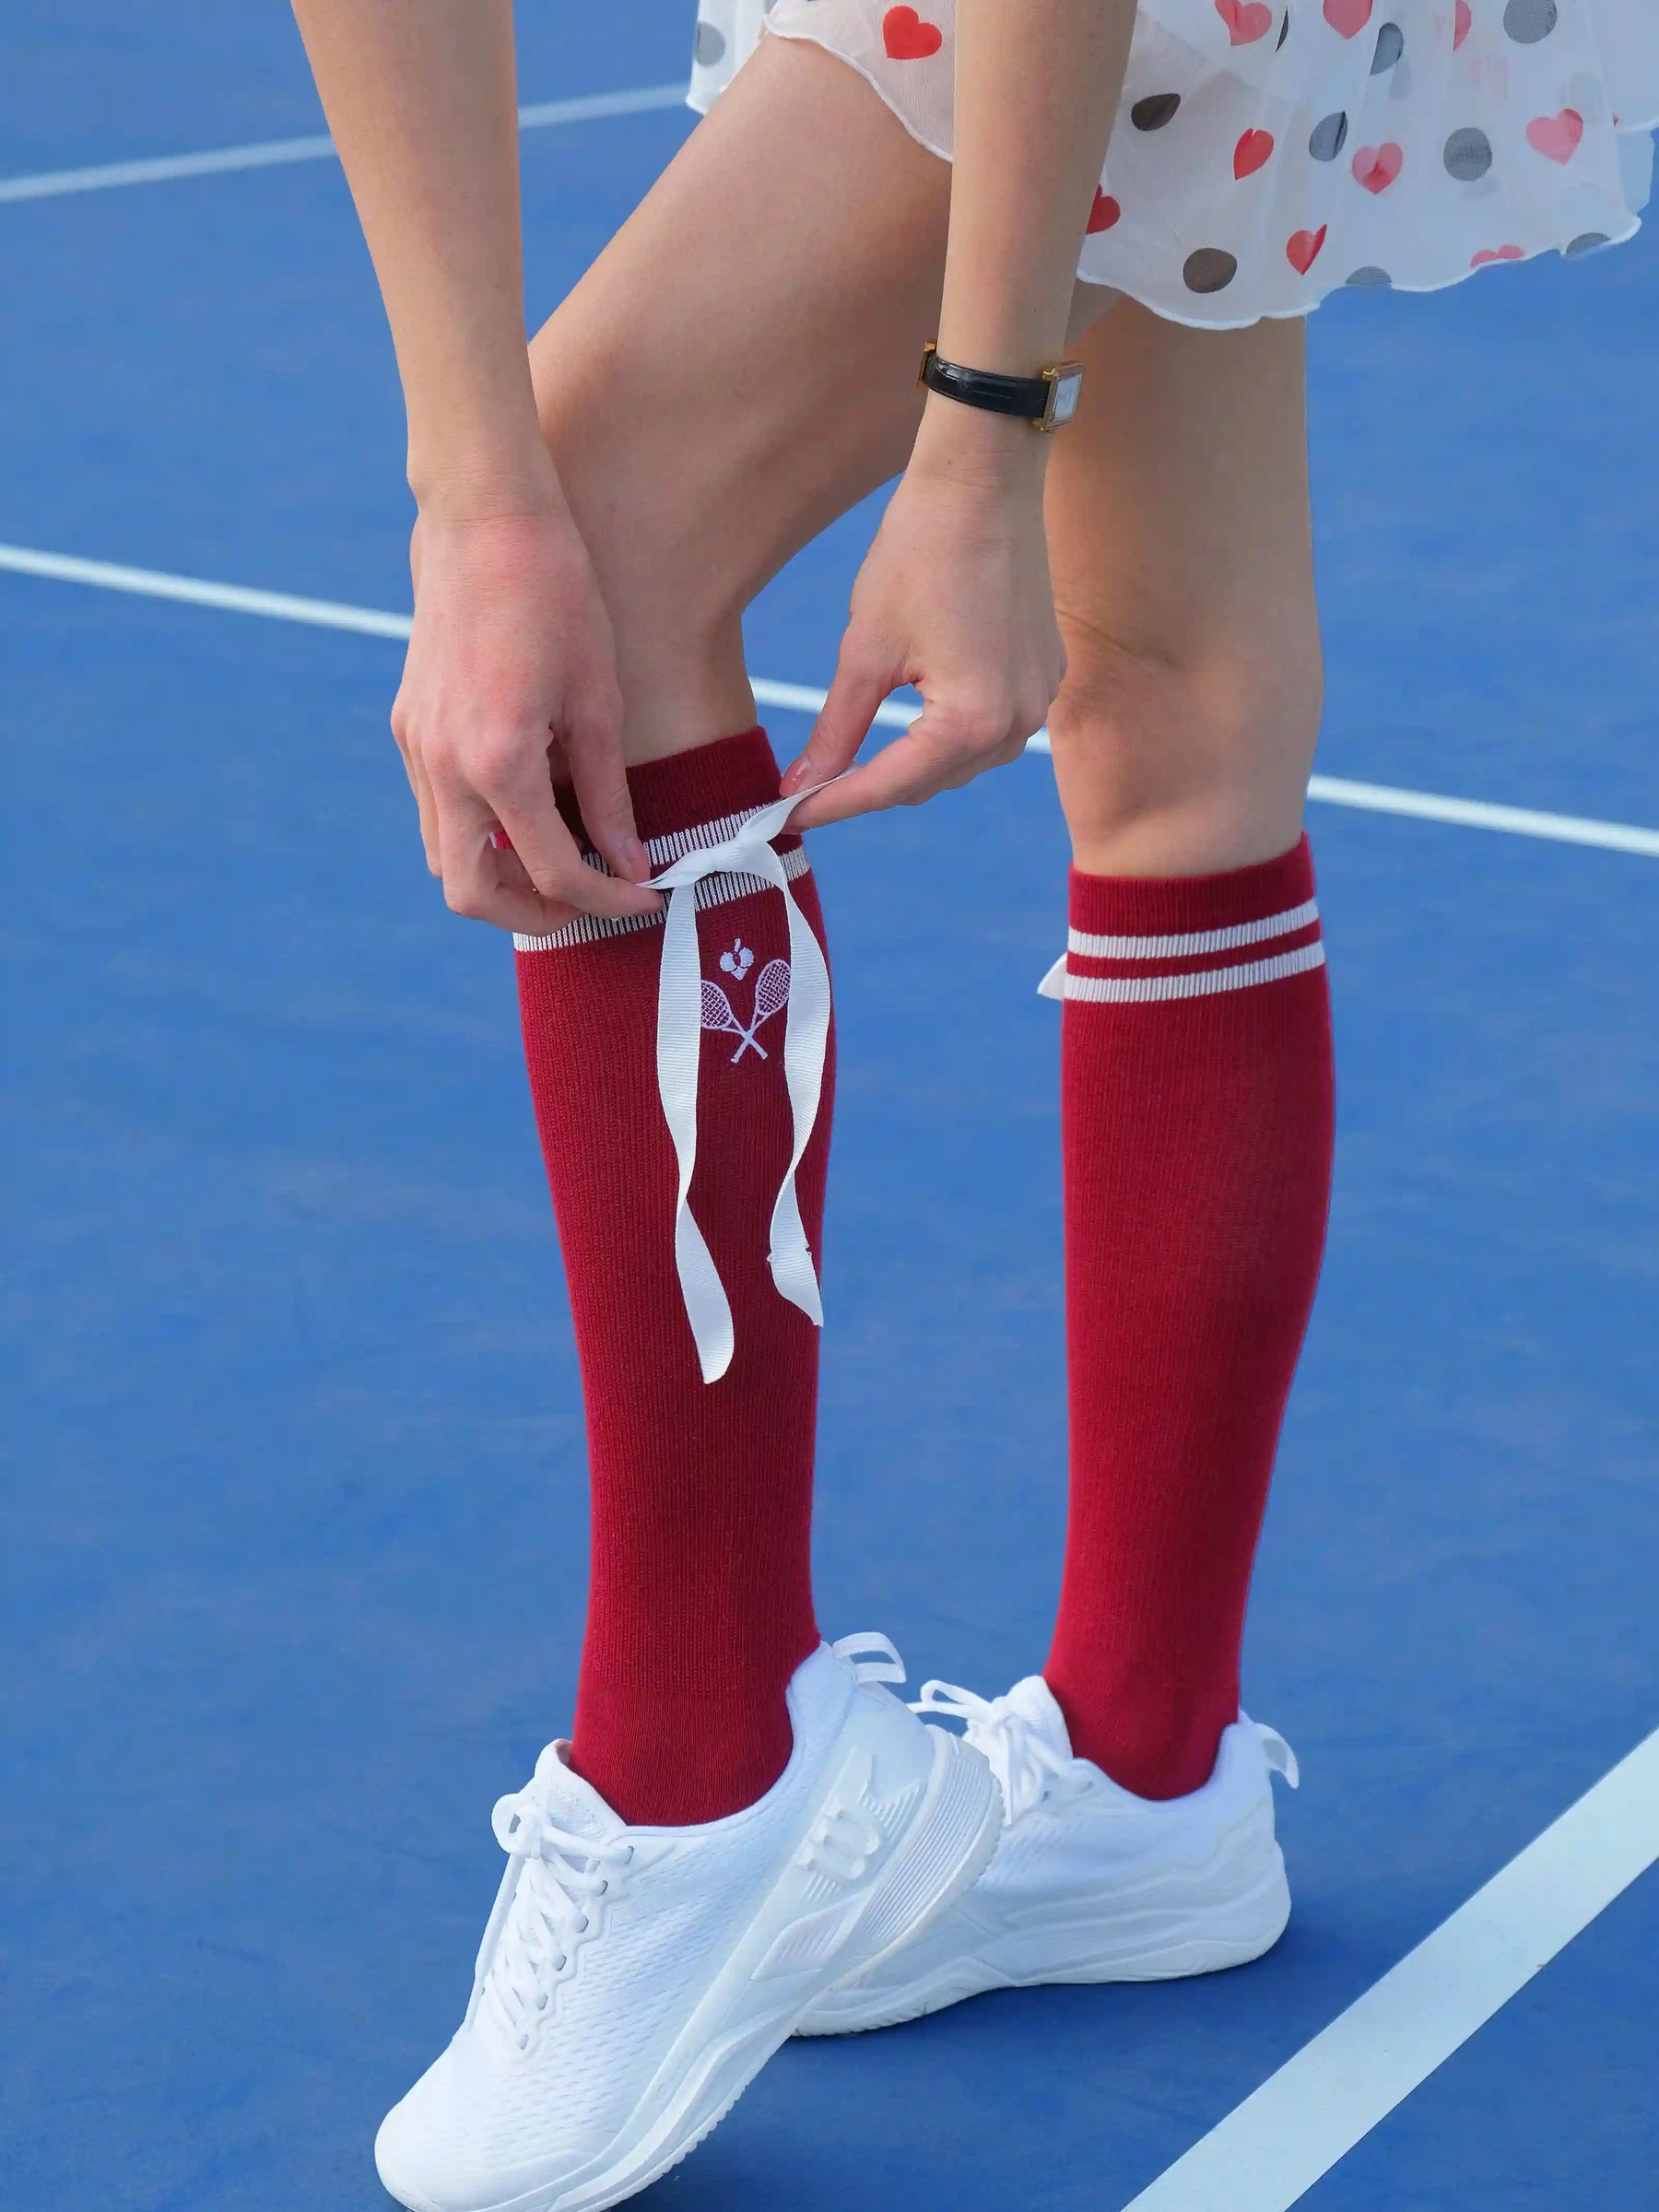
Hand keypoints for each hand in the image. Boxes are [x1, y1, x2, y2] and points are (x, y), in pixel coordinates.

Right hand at [392, 488, 660, 933]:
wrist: (484, 519)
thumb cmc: (557, 596)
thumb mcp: (598, 703)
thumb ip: (607, 797)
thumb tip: (629, 867)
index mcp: (495, 763)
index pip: (550, 873)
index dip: (604, 902)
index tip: (643, 900)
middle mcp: (442, 767)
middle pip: (470, 893)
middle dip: (532, 912)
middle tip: (589, 898)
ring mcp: (415, 747)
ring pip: (445, 857)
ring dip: (500, 874)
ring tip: (563, 857)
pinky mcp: (409, 728)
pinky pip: (438, 810)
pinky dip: (480, 832)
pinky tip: (529, 808)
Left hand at [780, 412, 1064, 827]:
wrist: (985, 478)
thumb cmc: (920, 551)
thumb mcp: (864, 650)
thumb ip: (836, 730)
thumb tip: (801, 786)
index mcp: (972, 721)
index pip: (890, 786)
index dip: (830, 805)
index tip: (783, 818)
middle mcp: (1017, 723)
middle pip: (926, 782)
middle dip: (866, 789)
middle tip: (806, 789)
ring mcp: (1039, 701)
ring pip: (958, 764)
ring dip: (908, 767)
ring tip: (850, 764)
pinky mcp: (1044, 677)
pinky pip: (989, 732)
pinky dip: (945, 738)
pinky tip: (910, 727)